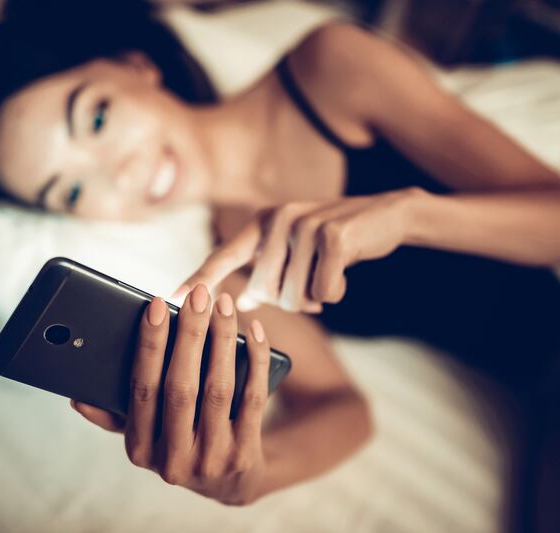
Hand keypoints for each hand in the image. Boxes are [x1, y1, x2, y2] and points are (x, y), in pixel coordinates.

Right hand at [71, 285, 272, 505]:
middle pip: (181, 387)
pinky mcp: (246, 453)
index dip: (148, 345)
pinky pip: (253, 397)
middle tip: (198, 294)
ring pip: (218, 389)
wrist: (231, 484)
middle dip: (190, 334)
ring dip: (222, 340)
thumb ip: (114, 416)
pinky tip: (253, 330)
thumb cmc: (179, 444)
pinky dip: (254, 359)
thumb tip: (77, 397)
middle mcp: (173, 460)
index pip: (141, 390)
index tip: (155, 305)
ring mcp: (212, 459)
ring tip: (223, 304)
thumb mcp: (144, 437)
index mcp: (139, 450)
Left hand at [172, 188, 416, 312]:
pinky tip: (344, 274)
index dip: (199, 278)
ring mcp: (304, 224)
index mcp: (262, 224)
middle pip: (266, 291)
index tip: (173, 297)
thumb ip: (267, 271)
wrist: (387, 215)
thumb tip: (242, 299)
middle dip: (290, 302)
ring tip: (328, 277)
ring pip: (294, 296)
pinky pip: (324, 291)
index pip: (223, 255)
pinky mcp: (333, 235)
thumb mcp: (297, 252)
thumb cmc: (336, 241)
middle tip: (311, 289)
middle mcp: (277, 219)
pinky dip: (336, 292)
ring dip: (314, 299)